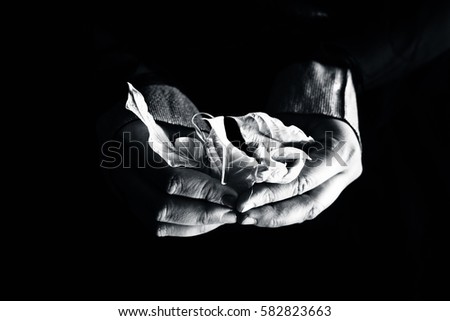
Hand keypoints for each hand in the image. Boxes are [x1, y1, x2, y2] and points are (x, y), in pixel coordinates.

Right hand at [101, 120, 237, 236]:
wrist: (122, 136)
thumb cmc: (155, 128)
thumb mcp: (173, 128)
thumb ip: (196, 146)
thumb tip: (230, 170)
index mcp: (133, 150)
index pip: (172, 180)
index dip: (204, 190)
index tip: (232, 194)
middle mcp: (123, 178)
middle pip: (164, 207)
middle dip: (204, 213)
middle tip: (233, 212)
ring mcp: (125, 197)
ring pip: (161, 223)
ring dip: (198, 225)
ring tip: (225, 217)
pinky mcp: (133, 210)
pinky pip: (160, 228)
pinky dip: (188, 229)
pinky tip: (209, 222)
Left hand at [236, 114, 361, 226]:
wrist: (332, 113)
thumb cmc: (307, 111)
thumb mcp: (292, 121)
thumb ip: (273, 140)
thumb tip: (235, 156)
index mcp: (341, 150)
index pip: (301, 180)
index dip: (271, 194)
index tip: (243, 201)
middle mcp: (345, 172)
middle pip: (307, 205)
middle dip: (273, 215)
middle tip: (243, 217)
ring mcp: (340, 184)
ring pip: (307, 211)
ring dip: (275, 218)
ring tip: (247, 219)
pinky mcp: (330, 191)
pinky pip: (305, 207)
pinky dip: (281, 212)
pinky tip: (259, 214)